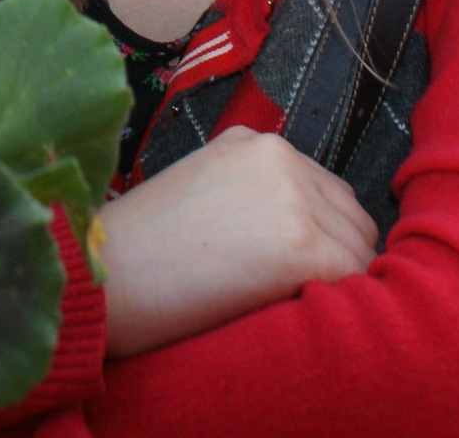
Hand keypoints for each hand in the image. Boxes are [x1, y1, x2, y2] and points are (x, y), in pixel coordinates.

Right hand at [97, 126, 378, 356]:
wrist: (100, 277)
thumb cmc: (137, 253)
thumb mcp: (200, 193)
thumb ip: (254, 197)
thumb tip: (307, 236)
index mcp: (254, 143)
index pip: (326, 193)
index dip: (319, 238)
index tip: (294, 273)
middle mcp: (280, 156)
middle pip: (351, 217)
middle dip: (334, 257)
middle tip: (293, 296)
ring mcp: (293, 197)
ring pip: (358, 249)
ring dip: (336, 281)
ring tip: (288, 307)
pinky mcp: (301, 246)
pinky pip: (352, 279)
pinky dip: (334, 303)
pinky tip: (291, 315)